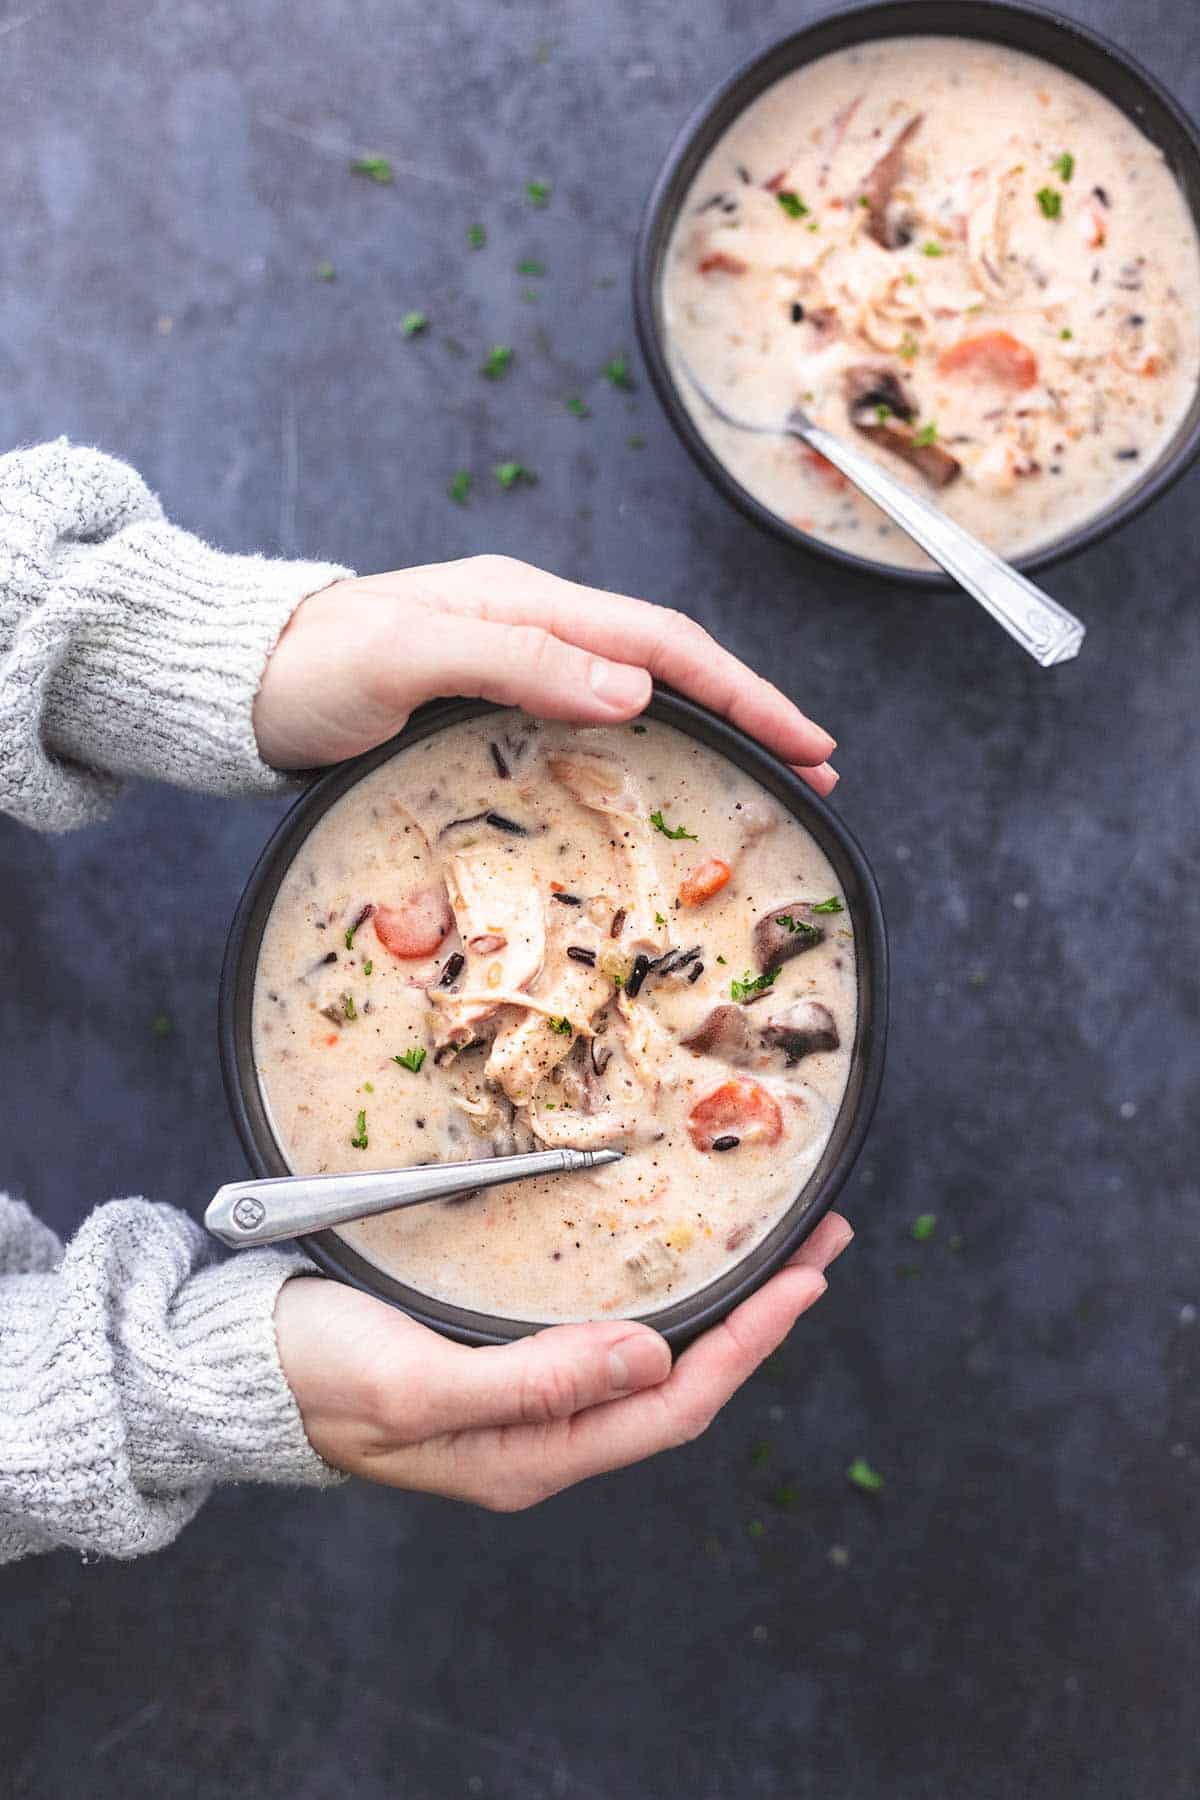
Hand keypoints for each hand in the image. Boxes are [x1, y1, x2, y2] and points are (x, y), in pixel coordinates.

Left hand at [253, 556, 837, 794]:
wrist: (240, 682)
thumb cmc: (312, 669)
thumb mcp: (409, 656)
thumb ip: (517, 660)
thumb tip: (634, 688)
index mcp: (528, 602)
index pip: (663, 642)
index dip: (743, 690)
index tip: (806, 740)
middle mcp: (535, 625)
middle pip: (668, 663)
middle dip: (749, 710)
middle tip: (814, 770)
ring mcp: (516, 661)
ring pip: (639, 691)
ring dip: (711, 727)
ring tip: (766, 774)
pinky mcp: (493, 699)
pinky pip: (595, 717)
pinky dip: (653, 741)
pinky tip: (669, 772)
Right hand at [274, 1212, 851, 1508]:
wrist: (239, 1365)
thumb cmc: (318, 1375)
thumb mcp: (418, 1382)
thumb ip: (535, 1381)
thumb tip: (653, 1362)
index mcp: (535, 1456)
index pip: (676, 1407)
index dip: (751, 1344)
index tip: (808, 1279)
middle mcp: (547, 1436)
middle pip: (683, 1384)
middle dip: (760, 1317)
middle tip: (820, 1242)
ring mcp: (529, 1400)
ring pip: (653, 1358)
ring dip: (721, 1304)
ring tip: (776, 1247)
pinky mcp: (505, 1359)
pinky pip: (609, 1337)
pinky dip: (662, 1296)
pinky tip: (679, 1265)